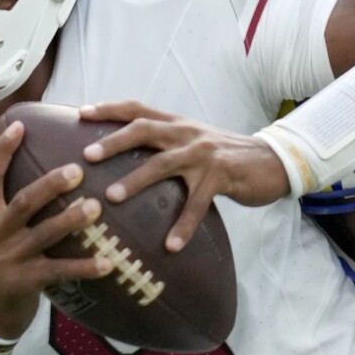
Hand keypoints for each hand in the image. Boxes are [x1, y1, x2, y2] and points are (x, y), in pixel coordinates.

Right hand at [0, 120, 114, 338]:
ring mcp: (6, 259)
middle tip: (79, 170)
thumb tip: (39, 181)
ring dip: (71, 219)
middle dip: (51, 184)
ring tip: (96, 209)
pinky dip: (85, 266)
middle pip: (23, 201)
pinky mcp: (22, 283)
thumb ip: (4, 211)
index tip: (20, 125)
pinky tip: (108, 262)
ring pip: (43, 233)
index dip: (3, 150)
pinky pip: (58, 270)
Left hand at [79, 100, 289, 251]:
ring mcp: (204, 154)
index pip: (138, 109)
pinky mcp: (222, 176)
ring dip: (135, 180)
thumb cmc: (226, 156)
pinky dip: (183, 225)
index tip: (81, 114)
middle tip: (86, 156)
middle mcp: (187, 134)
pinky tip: (171, 245)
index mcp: (177, 124)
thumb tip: (129, 157)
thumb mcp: (194, 141)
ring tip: (110, 197)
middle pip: (144, 130)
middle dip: (114, 142)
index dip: (110, 109)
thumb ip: (166, 143)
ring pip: (163, 165)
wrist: (272, 161)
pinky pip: (197, 203)